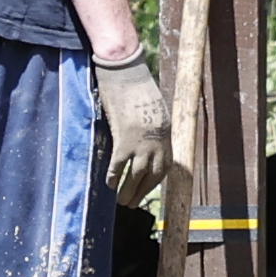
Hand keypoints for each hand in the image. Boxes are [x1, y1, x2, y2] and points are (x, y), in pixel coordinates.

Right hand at [92, 48, 170, 205]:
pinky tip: (110, 185)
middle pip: (153, 175)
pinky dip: (115, 176)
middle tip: (133, 203)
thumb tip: (146, 140)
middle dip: (142, 191)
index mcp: (165, 133)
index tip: (147, 190)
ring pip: (137, 175)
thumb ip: (153, 127)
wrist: (126, 72)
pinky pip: (120, 164)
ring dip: (130, 191)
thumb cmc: (137, 87)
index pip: (165, 166)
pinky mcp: (125, 138)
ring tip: (122, 202)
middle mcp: (157, 141)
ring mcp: (141, 141)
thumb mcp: (154, 109)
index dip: (155, 181)